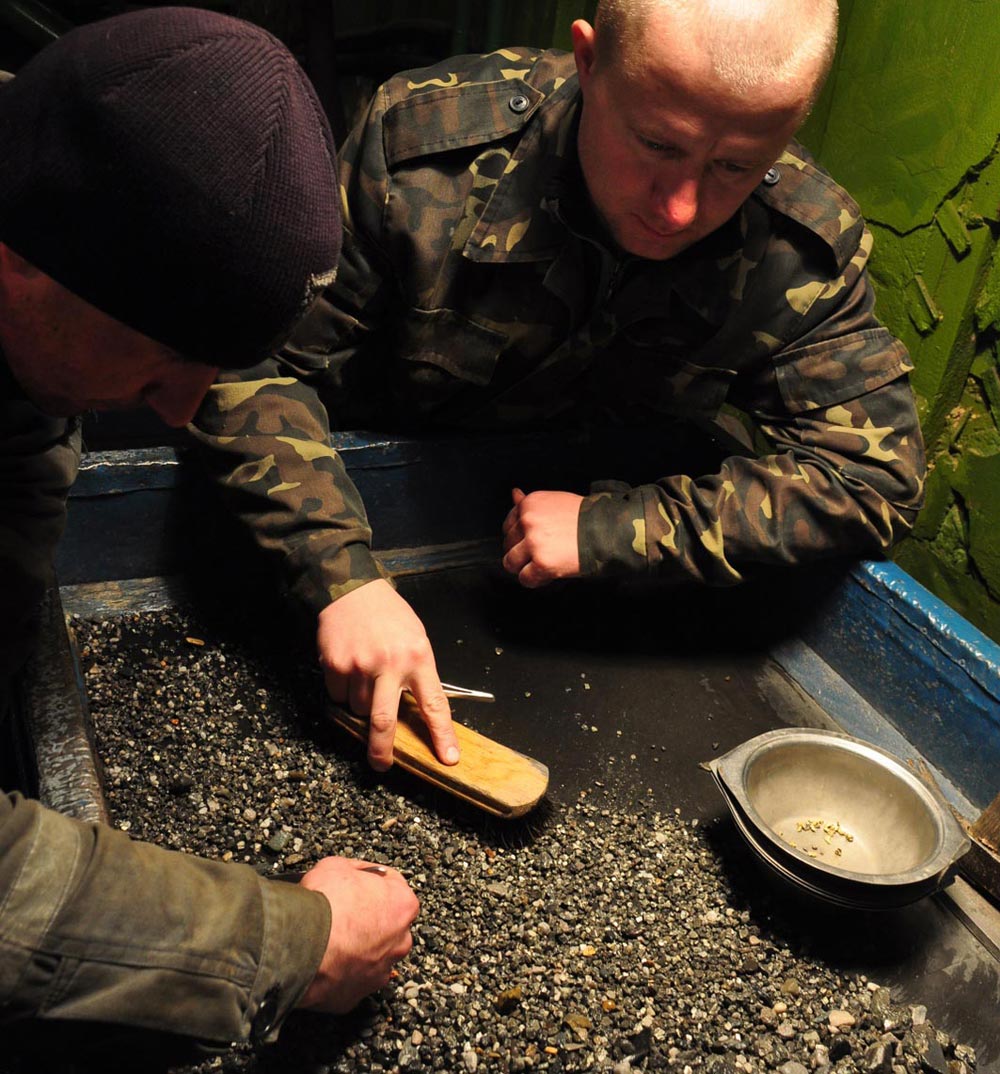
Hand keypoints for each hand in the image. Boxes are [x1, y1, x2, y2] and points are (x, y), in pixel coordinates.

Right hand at [296, 857, 418, 1011]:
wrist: (300, 944)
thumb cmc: (324, 903)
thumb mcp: (336, 866)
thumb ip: (352, 871)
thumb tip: (350, 876)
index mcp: (402, 905)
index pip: (392, 885)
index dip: (370, 880)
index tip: (356, 881)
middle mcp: (399, 942)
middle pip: (387, 925)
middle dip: (367, 918)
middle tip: (341, 912)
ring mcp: (379, 972)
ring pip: (371, 957)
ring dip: (356, 948)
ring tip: (329, 939)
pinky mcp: (356, 997)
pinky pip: (349, 981)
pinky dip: (338, 972)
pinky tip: (322, 961)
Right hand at [317, 579, 458, 770]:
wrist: (352, 590)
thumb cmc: (389, 615)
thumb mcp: (416, 638)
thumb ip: (418, 672)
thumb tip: (419, 710)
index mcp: (418, 657)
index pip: (435, 704)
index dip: (442, 735)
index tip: (448, 757)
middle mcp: (390, 664)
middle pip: (384, 721)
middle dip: (382, 750)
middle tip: (382, 765)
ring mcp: (360, 666)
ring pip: (359, 709)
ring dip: (361, 705)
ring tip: (365, 677)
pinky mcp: (335, 665)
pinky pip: (338, 696)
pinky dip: (343, 691)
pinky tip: (349, 669)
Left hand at [501, 487, 582, 586]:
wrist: (607, 531)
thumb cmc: (584, 517)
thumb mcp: (555, 502)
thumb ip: (530, 502)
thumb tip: (514, 494)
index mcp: (529, 504)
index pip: (508, 525)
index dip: (519, 537)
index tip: (533, 541)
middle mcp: (528, 521)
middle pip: (508, 545)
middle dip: (521, 552)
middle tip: (542, 554)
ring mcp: (534, 543)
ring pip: (511, 562)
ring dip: (524, 567)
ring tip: (543, 564)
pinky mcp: (542, 562)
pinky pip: (525, 578)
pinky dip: (535, 580)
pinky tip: (548, 573)